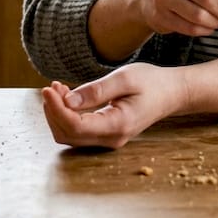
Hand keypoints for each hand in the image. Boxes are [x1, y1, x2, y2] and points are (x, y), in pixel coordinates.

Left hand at [41, 63, 186, 148]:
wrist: (171, 94)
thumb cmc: (151, 83)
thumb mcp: (124, 78)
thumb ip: (96, 90)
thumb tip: (66, 101)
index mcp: (118, 125)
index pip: (75, 126)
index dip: (56, 109)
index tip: (47, 89)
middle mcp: (111, 138)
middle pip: (67, 134)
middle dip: (53, 111)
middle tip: (52, 87)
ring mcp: (108, 140)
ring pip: (69, 135)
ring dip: (57, 114)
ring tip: (58, 89)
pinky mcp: (104, 135)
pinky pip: (77, 132)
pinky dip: (66, 116)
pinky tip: (67, 98)